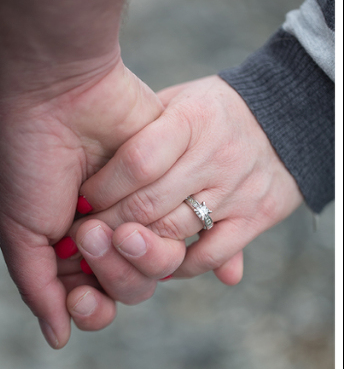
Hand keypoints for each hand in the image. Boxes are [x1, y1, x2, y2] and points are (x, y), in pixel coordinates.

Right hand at [0, 56, 164, 347]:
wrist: (55, 95)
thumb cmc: (26, 162)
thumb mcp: (19, 230)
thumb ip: (37, 288)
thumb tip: (58, 339)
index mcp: (64, 250)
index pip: (89, 302)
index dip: (91, 309)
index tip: (83, 295)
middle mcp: (103, 237)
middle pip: (127, 290)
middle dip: (112, 271)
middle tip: (88, 232)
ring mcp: (136, 213)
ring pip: (157, 266)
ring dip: (134, 253)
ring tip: (105, 218)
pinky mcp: (166, 188)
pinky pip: (184, 230)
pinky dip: (165, 232)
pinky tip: (141, 218)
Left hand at [79, 75, 303, 282]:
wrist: (287, 116)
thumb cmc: (208, 111)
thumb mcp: (175, 103)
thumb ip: (137, 131)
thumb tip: (90, 170)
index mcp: (191, 120)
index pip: (138, 160)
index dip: (103, 187)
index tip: (81, 201)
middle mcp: (216, 156)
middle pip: (149, 203)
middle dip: (109, 225)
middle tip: (84, 236)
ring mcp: (239, 189)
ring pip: (174, 232)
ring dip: (134, 248)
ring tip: (110, 249)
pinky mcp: (257, 217)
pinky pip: (210, 254)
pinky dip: (177, 265)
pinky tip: (153, 264)